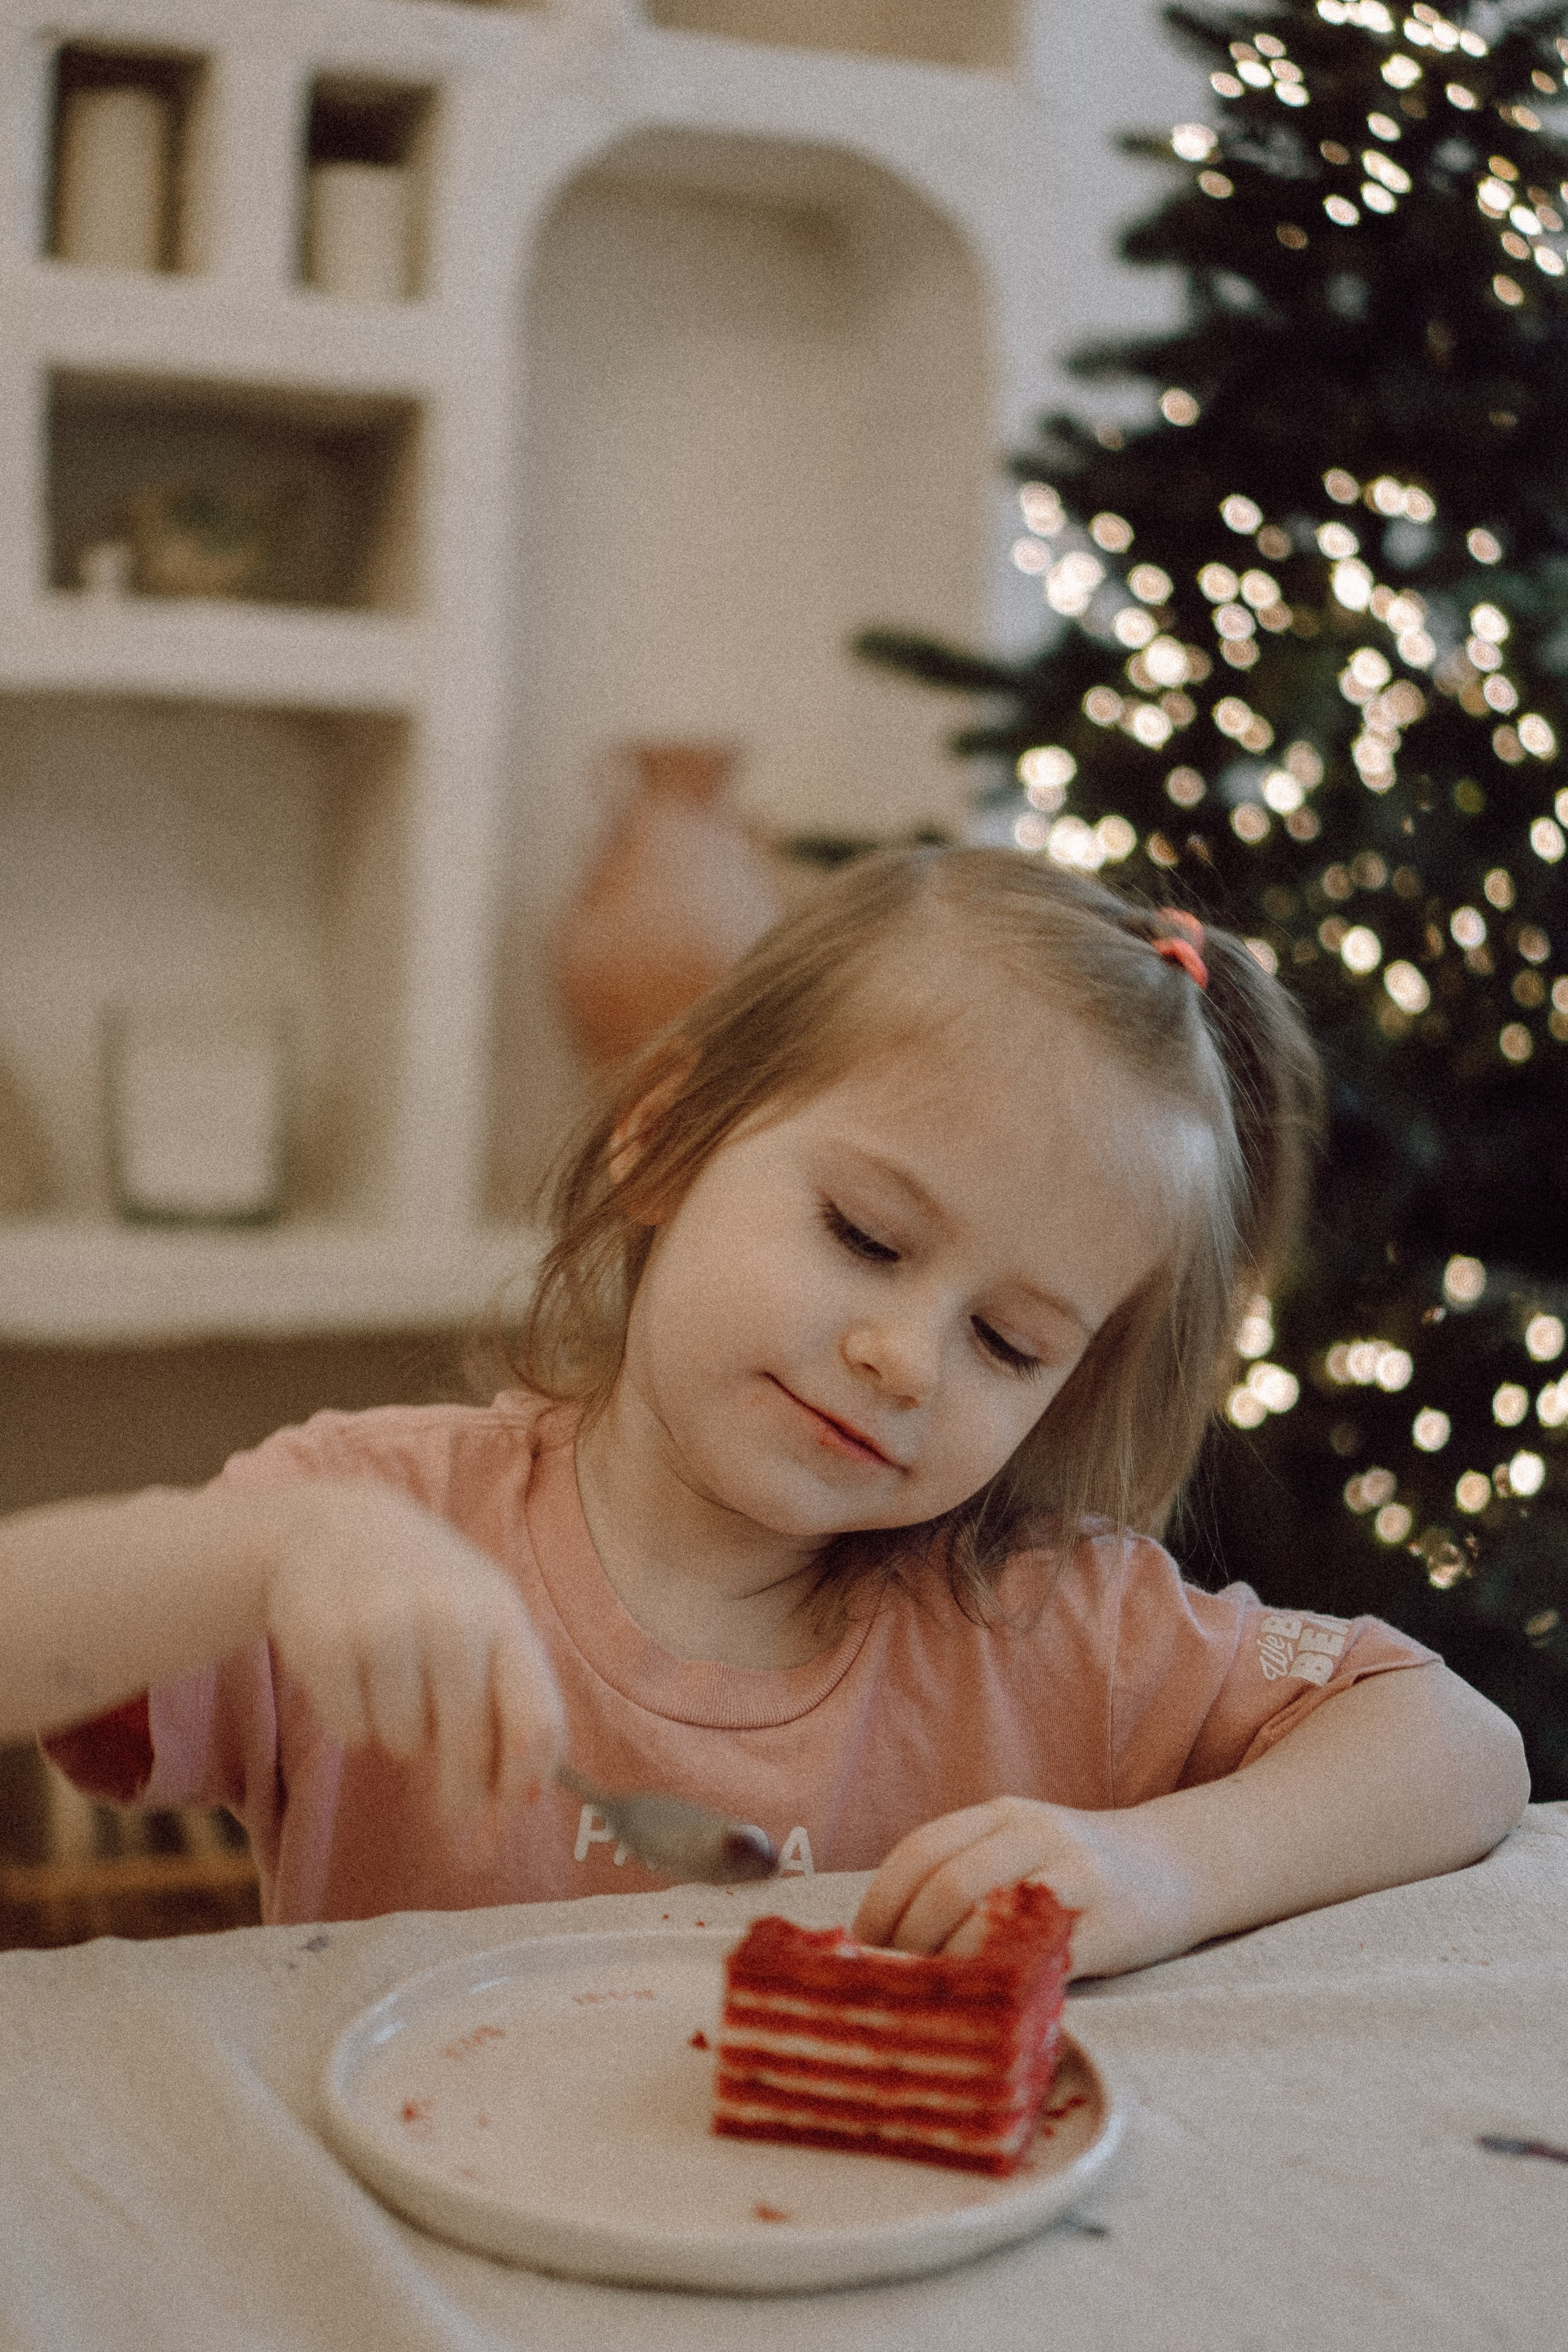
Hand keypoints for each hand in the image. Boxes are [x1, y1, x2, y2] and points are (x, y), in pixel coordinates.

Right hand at [263, 1482, 564, 1823]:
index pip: (534, 1721)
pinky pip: (351, 1731)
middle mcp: (450, 1615)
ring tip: (393, 1683)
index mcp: (503, 1614)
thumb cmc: (428, 1591)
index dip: (524, 1782)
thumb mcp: (485, 1621)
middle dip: (462, 1791)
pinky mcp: (326, 1640)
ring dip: (400, 1735)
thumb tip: (526, 1800)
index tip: (509, 1814)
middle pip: (469, 1744)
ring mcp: (385, 1624)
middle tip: (452, 1811)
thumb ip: (515, 1701)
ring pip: (403, 1743)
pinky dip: (353, 1720)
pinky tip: (354, 1671)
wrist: (337, 1528)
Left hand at [851, 1795, 1198, 1977]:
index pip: (920, 1850)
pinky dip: (1002, 1983)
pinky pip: (1040, 1956)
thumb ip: (966, 1872)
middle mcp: (1034, 1833)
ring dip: (947, 1965)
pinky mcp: (1107, 1924)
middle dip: (907, 1942)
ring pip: (986, 1916)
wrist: (1179, 1865)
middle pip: (946, 1884)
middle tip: (892, 1985)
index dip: (881, 1903)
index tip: (860, 1949)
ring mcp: (1073, 1874)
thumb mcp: (1022, 1847)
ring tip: (932, 1999)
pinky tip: (987, 2006)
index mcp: (1002, 1815)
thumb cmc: (1081, 1869)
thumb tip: (885, 1940)